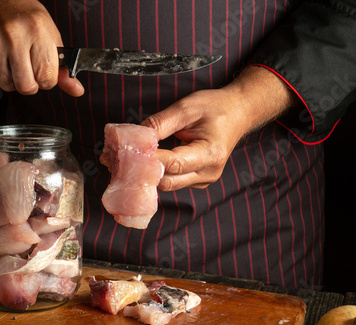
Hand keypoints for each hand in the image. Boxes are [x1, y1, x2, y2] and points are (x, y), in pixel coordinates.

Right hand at [0, 0, 83, 95]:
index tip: (42, 70)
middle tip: (26, 68)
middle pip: (26, 86)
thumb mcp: (48, 35)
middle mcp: (15, 36)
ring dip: (11, 80)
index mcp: (38, 31)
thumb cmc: (21, 16)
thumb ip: (62, 66)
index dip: (46, 79)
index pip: (47, 78)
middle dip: (29, 83)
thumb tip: (76, 90)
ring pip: (7, 86)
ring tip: (11, 61)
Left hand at [141, 66, 293, 189]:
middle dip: (143, 170)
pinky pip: (171, 181)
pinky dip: (156, 173)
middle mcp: (208, 172)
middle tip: (119, 156)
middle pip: (167, 181)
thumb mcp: (186, 107)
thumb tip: (136, 138)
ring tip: (129, 157)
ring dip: (147, 173)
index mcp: (211, 153)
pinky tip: (145, 160)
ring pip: (166, 184)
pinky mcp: (196, 180)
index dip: (148, 159)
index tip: (127, 151)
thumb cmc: (215, 107)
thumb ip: (160, 123)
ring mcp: (203, 180)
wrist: (238, 113)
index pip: (173, 164)